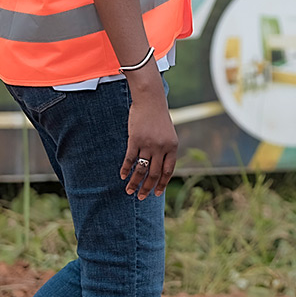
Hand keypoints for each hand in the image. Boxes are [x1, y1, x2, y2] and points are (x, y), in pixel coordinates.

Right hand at [120, 72, 176, 198]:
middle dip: (147, 187)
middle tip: (141, 197)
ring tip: (129, 191)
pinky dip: (126, 169)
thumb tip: (160, 169)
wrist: (150, 100)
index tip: (156, 194)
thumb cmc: (159, 117)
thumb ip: (166, 150)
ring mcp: (148, 143)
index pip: (168, 171)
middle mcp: (161, 147)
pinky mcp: (135, 139)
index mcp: (172, 147)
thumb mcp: (168, 134)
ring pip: (141, 169)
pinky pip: (130, 159)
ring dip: (135, 182)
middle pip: (154, 173)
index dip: (162, 184)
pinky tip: (122, 176)